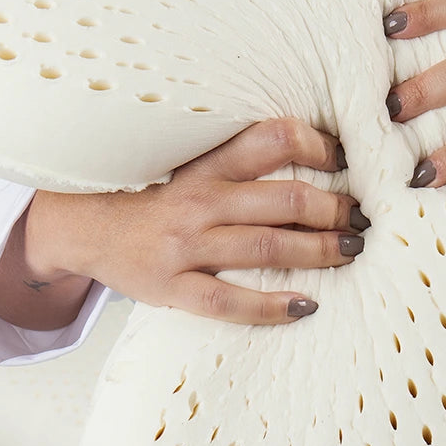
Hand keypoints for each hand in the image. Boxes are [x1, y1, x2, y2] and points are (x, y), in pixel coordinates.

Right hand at [0, 120, 367, 328]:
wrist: (83, 226)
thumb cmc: (153, 194)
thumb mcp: (192, 162)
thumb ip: (242, 159)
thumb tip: (312, 150)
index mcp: (207, 163)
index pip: (274, 139)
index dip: (320, 145)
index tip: (347, 159)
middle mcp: (200, 200)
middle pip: (286, 199)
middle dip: (335, 209)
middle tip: (362, 218)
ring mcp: (185, 246)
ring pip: (268, 248)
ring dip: (321, 252)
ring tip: (351, 251)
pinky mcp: (172, 287)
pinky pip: (229, 301)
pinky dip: (272, 306)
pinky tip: (306, 305)